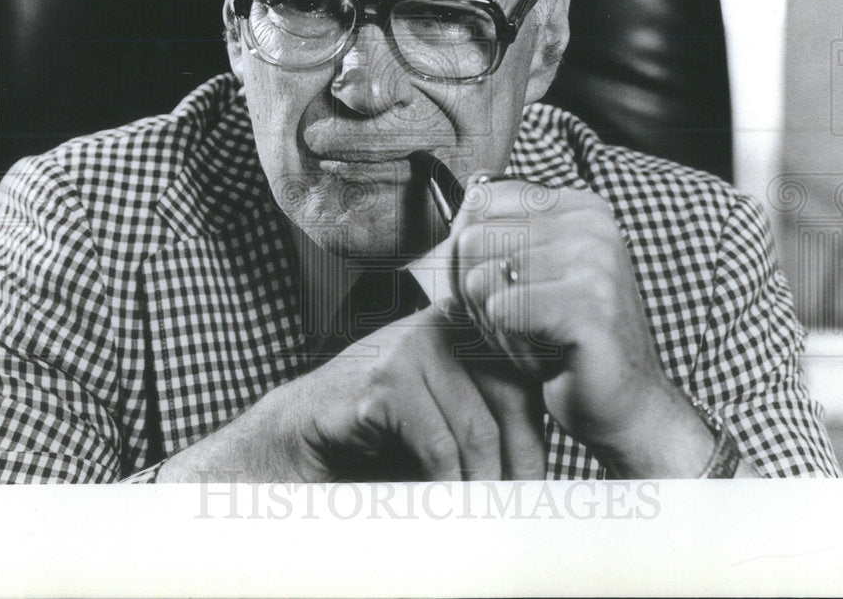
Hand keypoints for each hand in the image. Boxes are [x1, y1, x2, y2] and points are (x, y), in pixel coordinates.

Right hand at [158, 306, 545, 481]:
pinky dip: (447, 485)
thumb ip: (487, 419)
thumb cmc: (377, 430)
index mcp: (463, 326)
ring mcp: (412, 347)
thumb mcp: (443, 415)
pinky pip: (438, 444)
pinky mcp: (386, 380)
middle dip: (520, 465)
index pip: (524, 380)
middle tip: (518, 511)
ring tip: (484, 518)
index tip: (538, 487)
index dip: (537, 438)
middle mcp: (442, 325)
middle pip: (511, 400)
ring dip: (484, 485)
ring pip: (476, 428)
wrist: (298, 434)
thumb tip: (544, 469)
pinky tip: (444, 505)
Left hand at [447, 178, 714, 476]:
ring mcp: (595, 261)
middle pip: (472, 242)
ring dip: (494, 328)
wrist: (628, 408)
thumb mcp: (534, 277)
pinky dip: (510, 348)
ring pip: (480, 281)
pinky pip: (500, 313)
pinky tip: (547, 360)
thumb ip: (500, 238)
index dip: (465, 255)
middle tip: (520, 328)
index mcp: (578, 208)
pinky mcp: (589, 304)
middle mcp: (591, 224)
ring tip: (537, 343)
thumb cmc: (568, 344)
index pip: (478, 204)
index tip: (499, 291)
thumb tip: (458, 214)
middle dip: (475, 297)